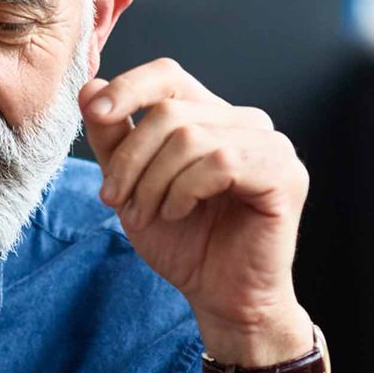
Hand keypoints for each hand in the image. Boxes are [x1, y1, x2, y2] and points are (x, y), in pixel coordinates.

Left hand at [81, 59, 312, 362]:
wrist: (219, 297)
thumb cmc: (182, 241)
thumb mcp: (131, 184)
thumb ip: (113, 137)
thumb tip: (89, 88)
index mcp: (211, 116)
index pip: (168, 75)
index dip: (129, 87)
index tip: (97, 114)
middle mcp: (245, 122)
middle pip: (170, 112)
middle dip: (131, 159)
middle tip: (114, 199)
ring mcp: (271, 145)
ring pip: (190, 137)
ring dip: (154, 182)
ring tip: (149, 214)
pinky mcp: (284, 174)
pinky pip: (220, 162)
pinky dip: (186, 190)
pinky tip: (181, 213)